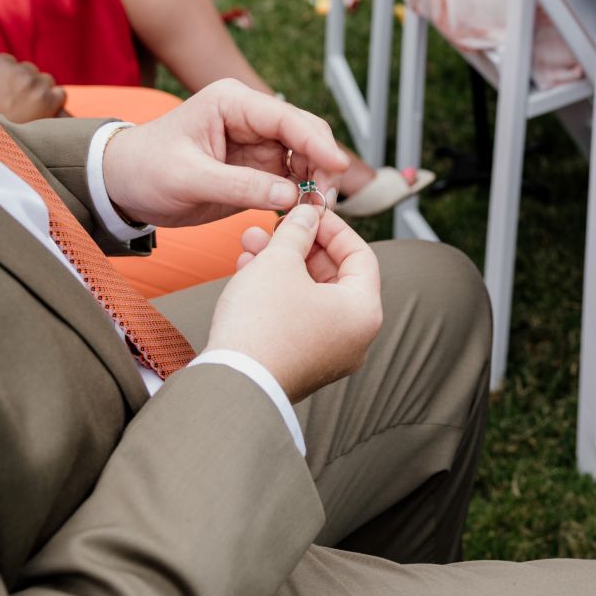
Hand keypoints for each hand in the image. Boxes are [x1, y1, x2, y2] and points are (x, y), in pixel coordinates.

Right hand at [0, 53, 66, 122]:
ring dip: (40, 93)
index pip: (13, 64)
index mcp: (1, 62)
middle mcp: (20, 70)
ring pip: (46, 83)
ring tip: (28, 110)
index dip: (8, 81)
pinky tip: (44, 114)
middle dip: (25, 85)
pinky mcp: (48, 102)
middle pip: (31, 73)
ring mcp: (35, 85)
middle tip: (16, 105)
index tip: (3, 94)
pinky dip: (55, 103)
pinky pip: (60, 95)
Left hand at [101, 79, 349, 227]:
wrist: (123, 186)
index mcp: (233, 103)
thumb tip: (291, 194)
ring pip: (305, 160)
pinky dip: (301, 197)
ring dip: (315, 183)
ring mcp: (257, 145)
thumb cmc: (146, 169)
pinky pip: (291, 181)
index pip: (286, 118)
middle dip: (321, 165)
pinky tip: (302, 215)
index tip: (336, 168)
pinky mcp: (257, 171)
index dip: (317, 142)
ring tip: (315, 212)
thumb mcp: (188, 178)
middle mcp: (251, 119)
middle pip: (305, 136)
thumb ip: (239, 186)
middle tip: (324, 201)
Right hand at [207, 205, 381, 403]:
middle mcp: (354, 338)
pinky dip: (277, 293)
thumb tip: (307, 216)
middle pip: (334, 276)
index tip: (309, 212)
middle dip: (300, 246)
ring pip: (310, 296)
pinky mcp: (301, 364)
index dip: (333, 227)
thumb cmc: (262, 324)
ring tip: (251, 245)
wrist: (232, 383)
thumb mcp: (280, 262)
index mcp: (364, 312)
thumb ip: (297, 231)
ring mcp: (328, 355)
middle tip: (274, 227)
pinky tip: (248, 272)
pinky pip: (297, 318)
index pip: (360, 255)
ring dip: (282, 265)